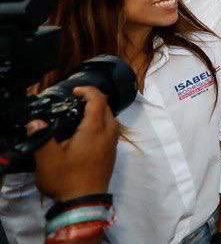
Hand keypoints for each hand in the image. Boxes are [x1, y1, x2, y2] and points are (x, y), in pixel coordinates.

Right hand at [30, 86, 118, 200]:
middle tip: (74, 102)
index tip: (74, 90)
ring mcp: (112, 144)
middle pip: (107, 107)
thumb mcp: (48, 159)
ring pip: (110, 119)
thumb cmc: (66, 178)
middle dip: (93, 100)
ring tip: (78, 116)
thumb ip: (42, 137)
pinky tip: (84, 133)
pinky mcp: (112, 153)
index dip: (88, 90)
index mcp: (95, 129)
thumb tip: (35, 122)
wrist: (83, 203)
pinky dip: (100, 124)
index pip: (98, 100)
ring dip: (98, 112)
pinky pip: (110, 130)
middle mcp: (108, 133)